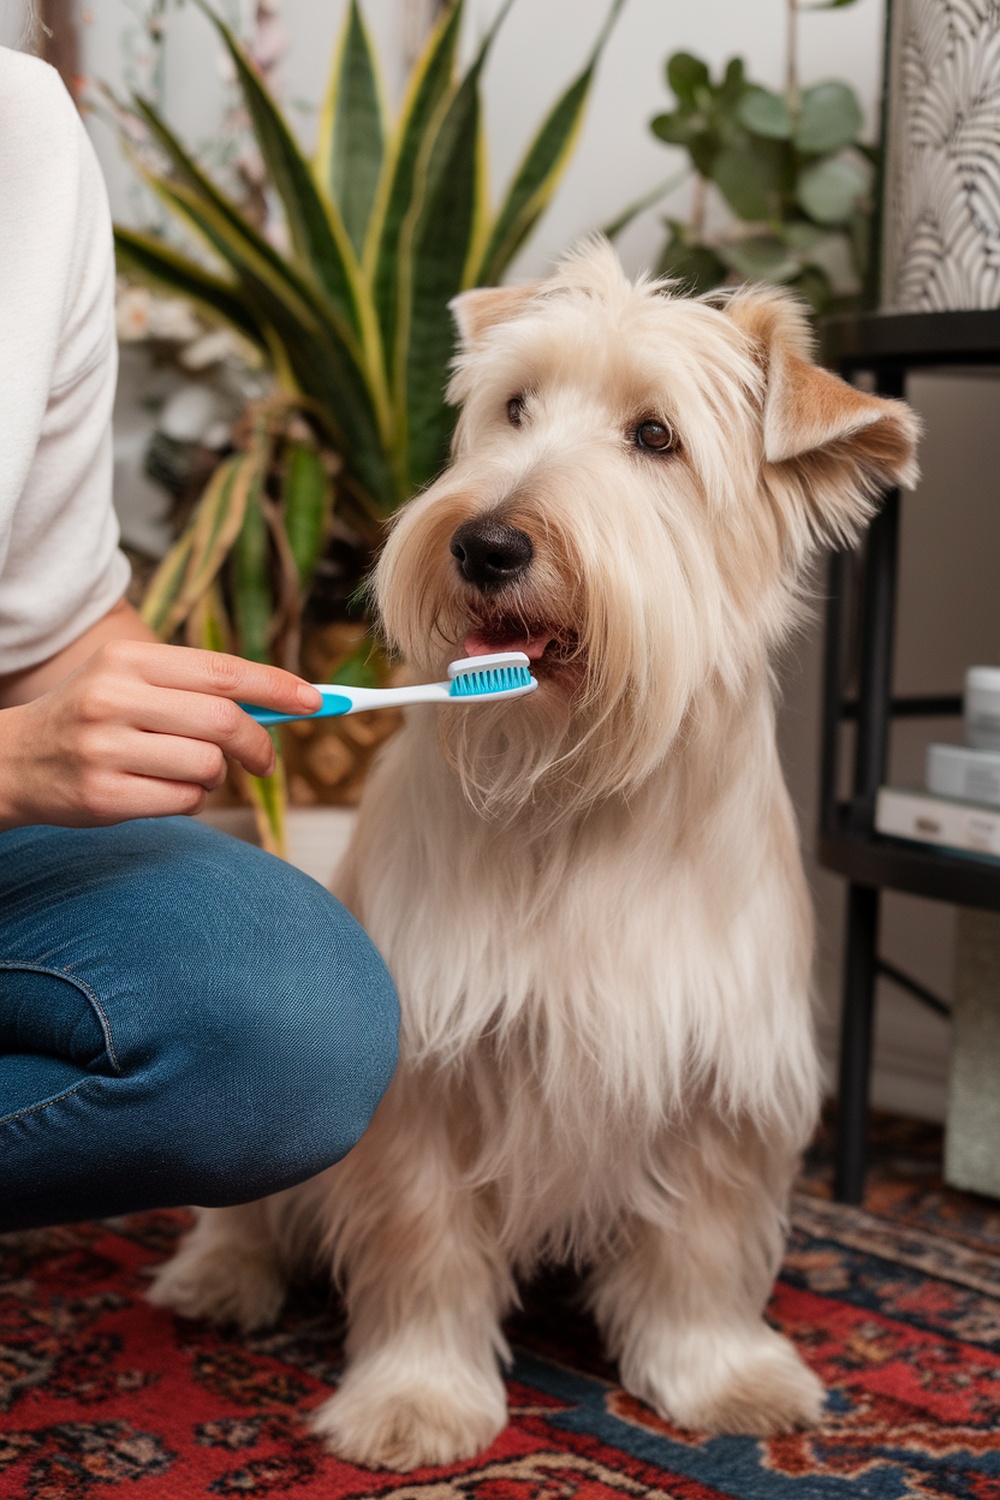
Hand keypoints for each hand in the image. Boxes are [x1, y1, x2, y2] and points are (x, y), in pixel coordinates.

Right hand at [0, 640, 321, 829]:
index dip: (277, 687)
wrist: (14, 761)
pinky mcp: (103, 795)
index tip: (316, 701)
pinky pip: (185, 801)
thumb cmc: (93, 718)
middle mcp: (114, 698)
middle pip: (223, 721)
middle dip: (259, 744)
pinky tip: (163, 791)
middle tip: (265, 761)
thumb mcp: (132, 683)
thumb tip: (283, 703)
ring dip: (217, 776)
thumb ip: (196, 689)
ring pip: (207, 765)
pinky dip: (191, 800)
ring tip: (189, 772)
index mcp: (128, 660)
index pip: (222, 670)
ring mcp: (105, 748)